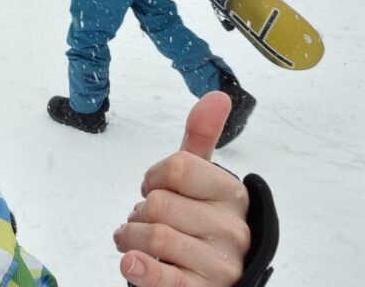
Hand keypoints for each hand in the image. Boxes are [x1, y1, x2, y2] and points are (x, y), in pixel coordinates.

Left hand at [114, 92, 250, 285]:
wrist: (215, 278)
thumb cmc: (201, 222)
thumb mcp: (202, 180)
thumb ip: (202, 138)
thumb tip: (218, 96)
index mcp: (234, 194)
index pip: (179, 167)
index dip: (153, 176)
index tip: (154, 187)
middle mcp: (233, 230)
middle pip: (160, 204)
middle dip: (138, 213)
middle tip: (143, 220)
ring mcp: (221, 265)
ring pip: (156, 237)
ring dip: (130, 238)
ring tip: (134, 241)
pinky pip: (167, 279)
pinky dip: (142, 270)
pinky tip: (130, 263)